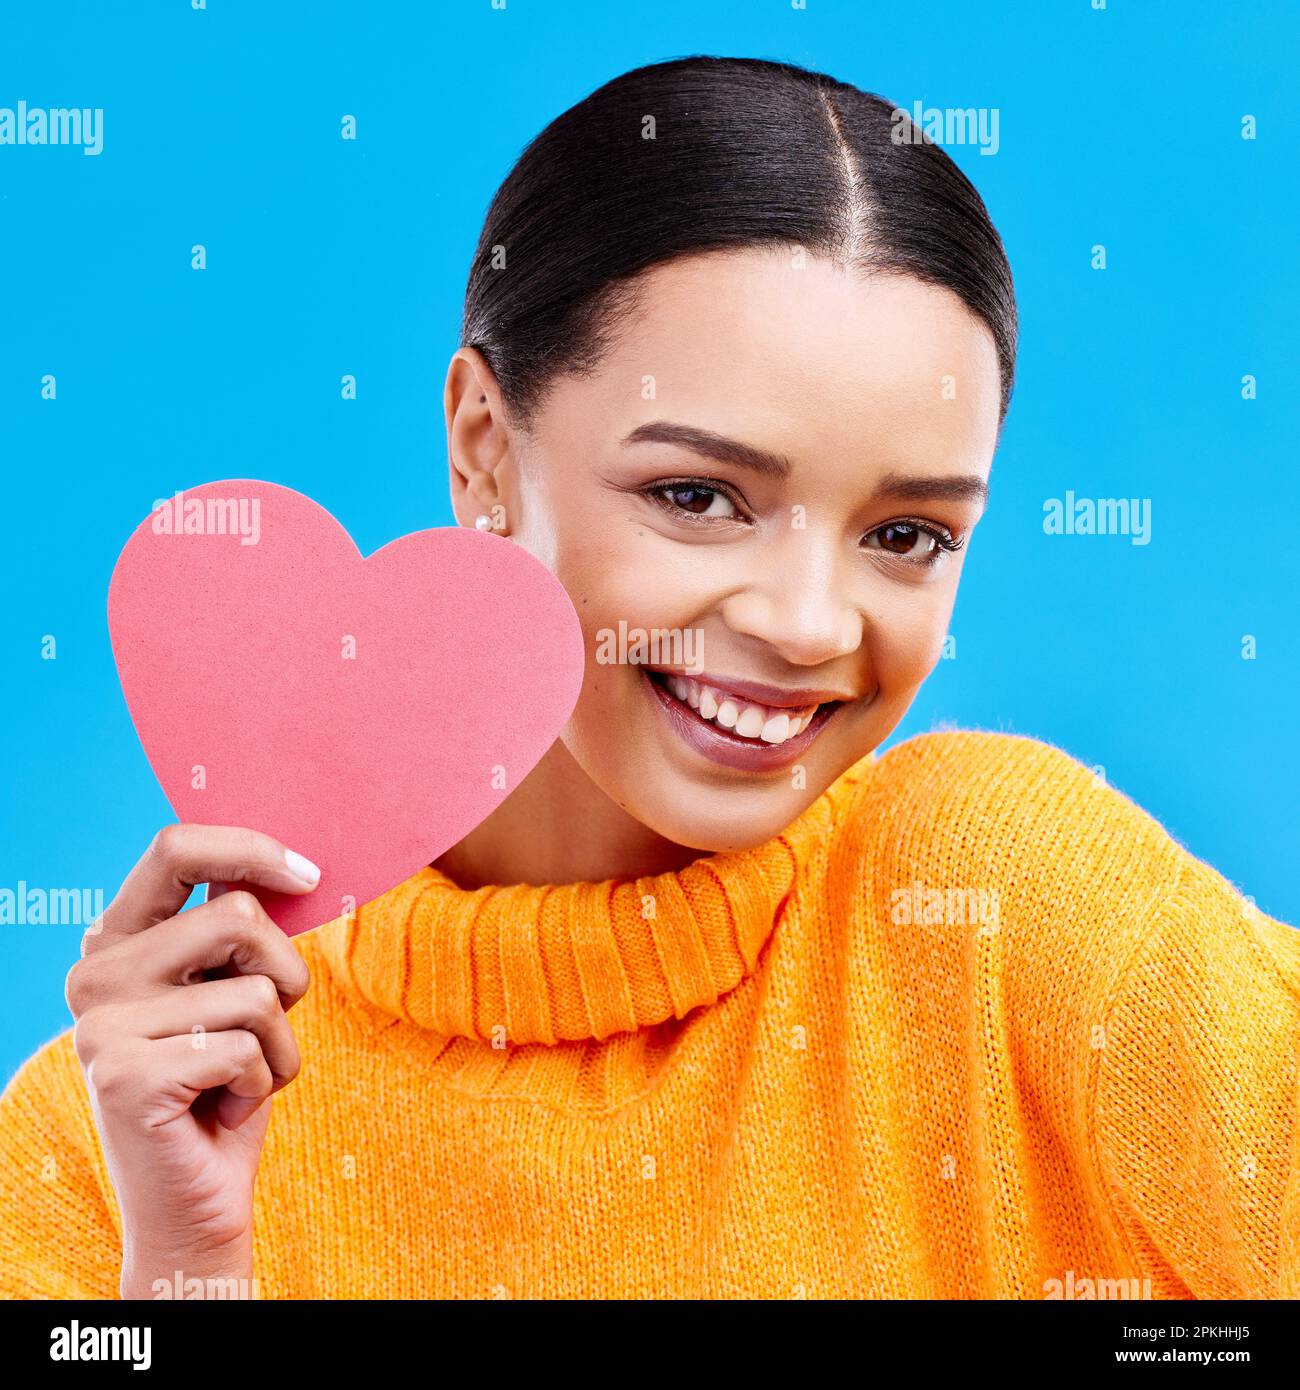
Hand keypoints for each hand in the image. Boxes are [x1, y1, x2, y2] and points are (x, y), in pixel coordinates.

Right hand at [65, 824, 317, 1298]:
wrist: (197, 1201)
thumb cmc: (227, 1084)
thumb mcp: (235, 990)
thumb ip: (241, 929)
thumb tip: (295, 862)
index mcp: (117, 940)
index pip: (176, 848)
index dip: (252, 849)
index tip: (308, 875)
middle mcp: (95, 974)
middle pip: (239, 917)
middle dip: (284, 976)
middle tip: (257, 1030)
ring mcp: (102, 1025)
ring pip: (258, 990)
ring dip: (278, 1043)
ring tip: (238, 1078)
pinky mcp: (124, 1076)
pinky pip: (249, 1047)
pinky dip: (263, 1082)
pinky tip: (222, 1111)